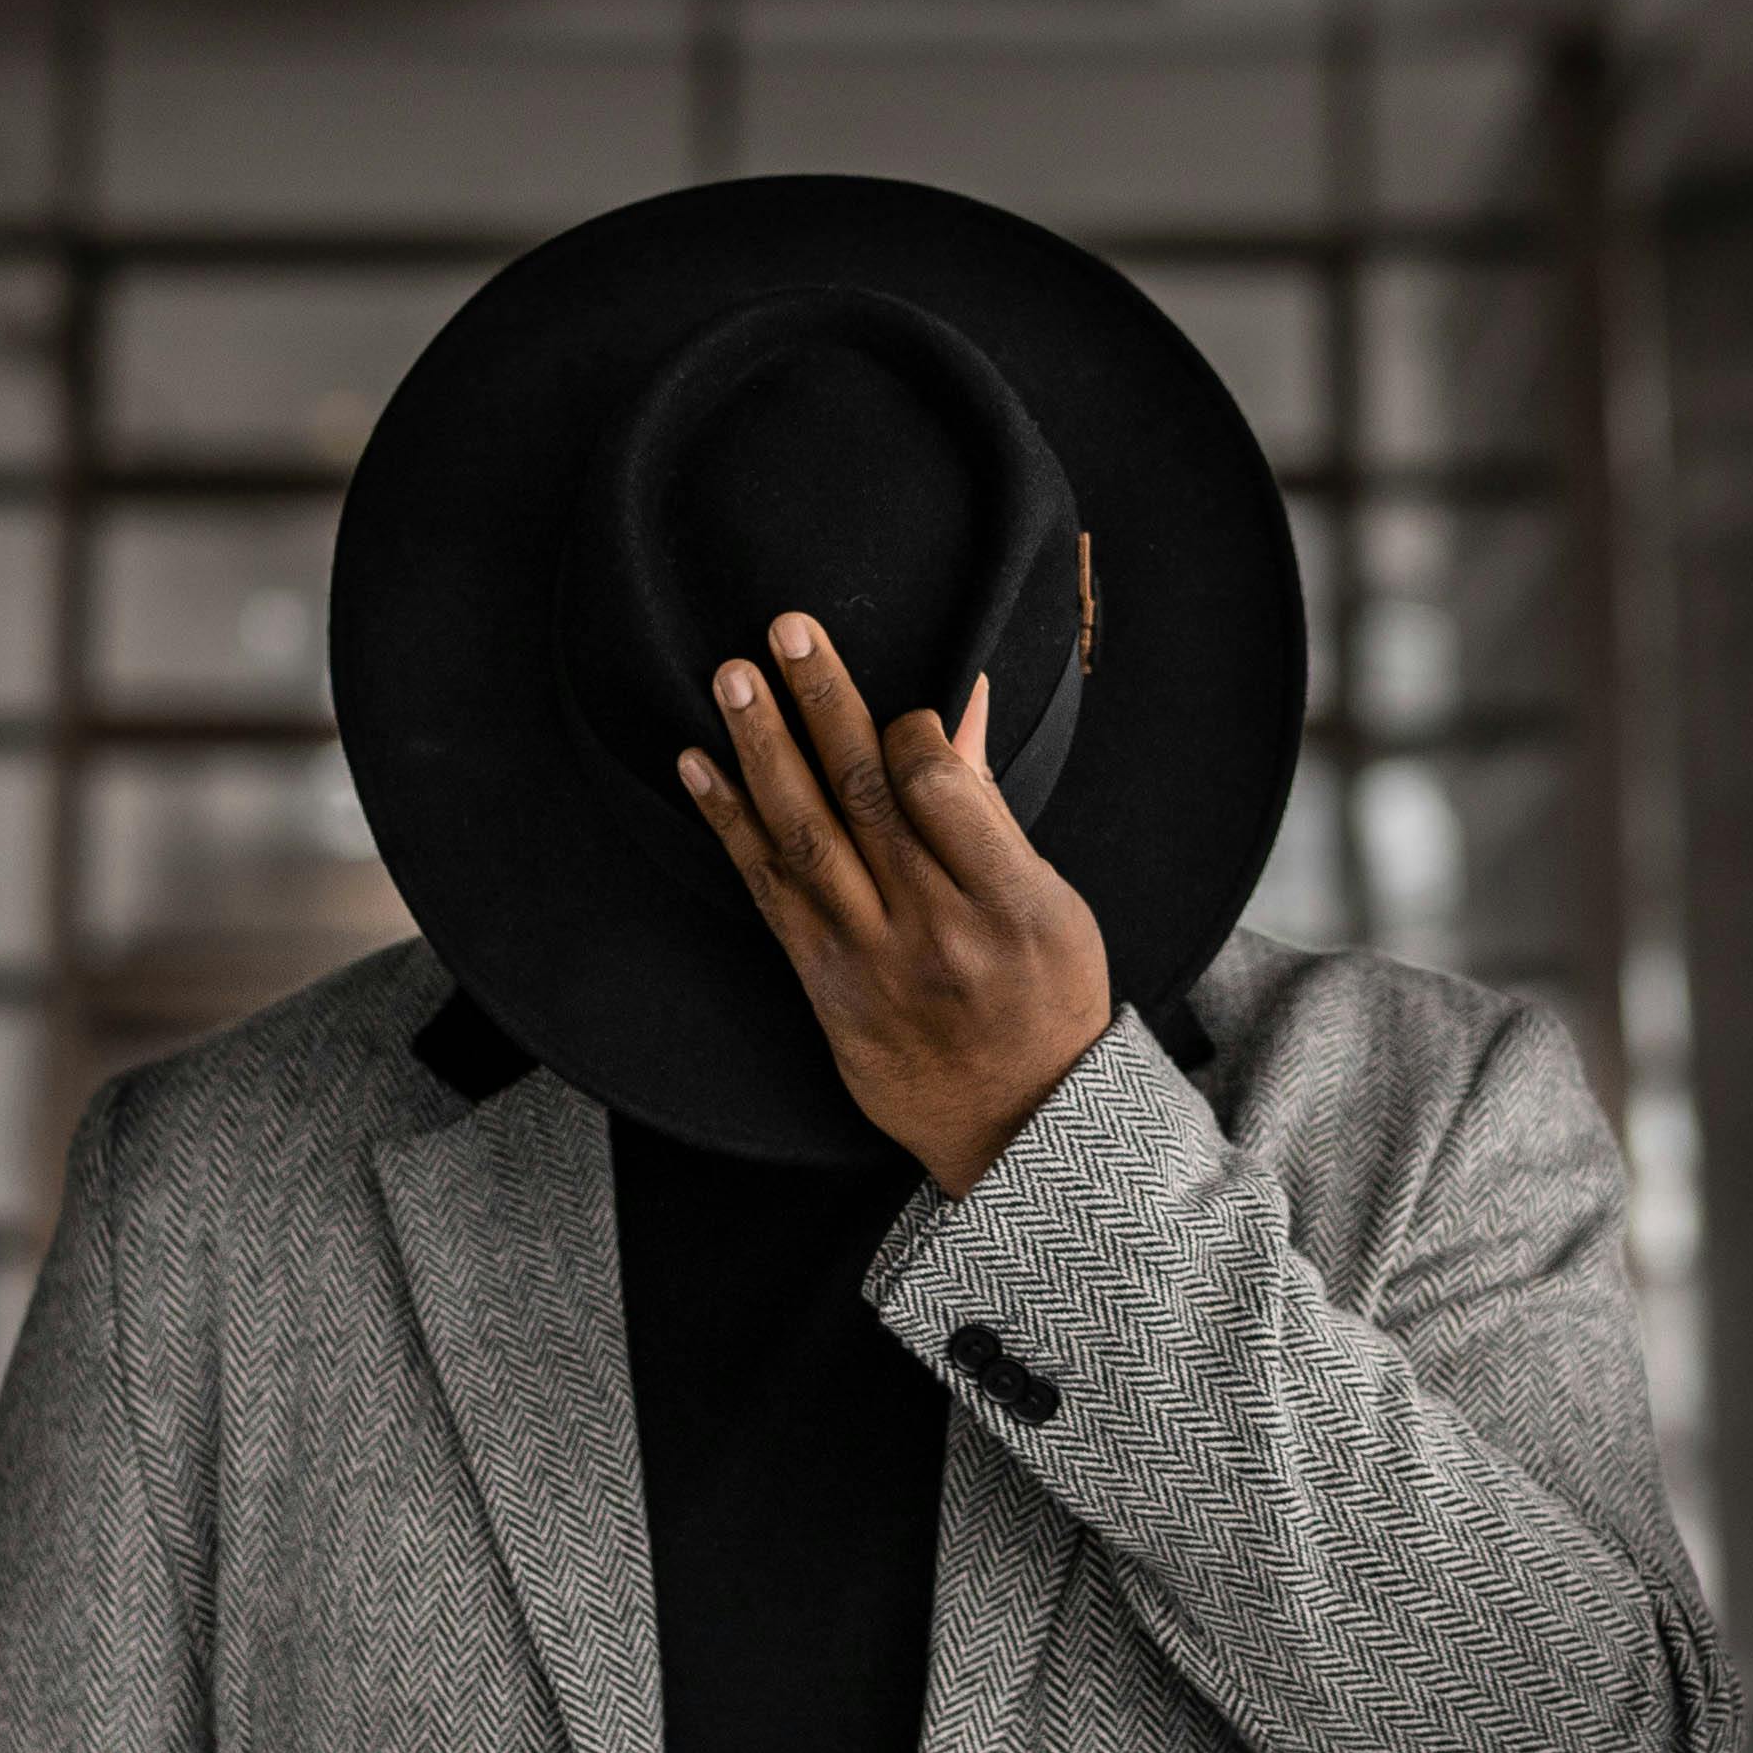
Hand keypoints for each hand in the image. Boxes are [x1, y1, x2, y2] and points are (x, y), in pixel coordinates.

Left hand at [678, 611, 1112, 1196]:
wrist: (1014, 1121)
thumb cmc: (1045, 1000)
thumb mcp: (1052, 903)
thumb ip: (991, 811)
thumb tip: (957, 706)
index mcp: (1010, 900)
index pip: (939, 785)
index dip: (908, 730)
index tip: (899, 709)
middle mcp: (937, 928)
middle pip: (865, 794)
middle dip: (821, 702)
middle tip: (785, 630)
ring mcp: (873, 958)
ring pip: (806, 835)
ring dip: (761, 749)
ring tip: (731, 679)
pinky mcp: (825, 985)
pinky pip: (769, 891)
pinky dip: (730, 825)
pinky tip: (700, 769)